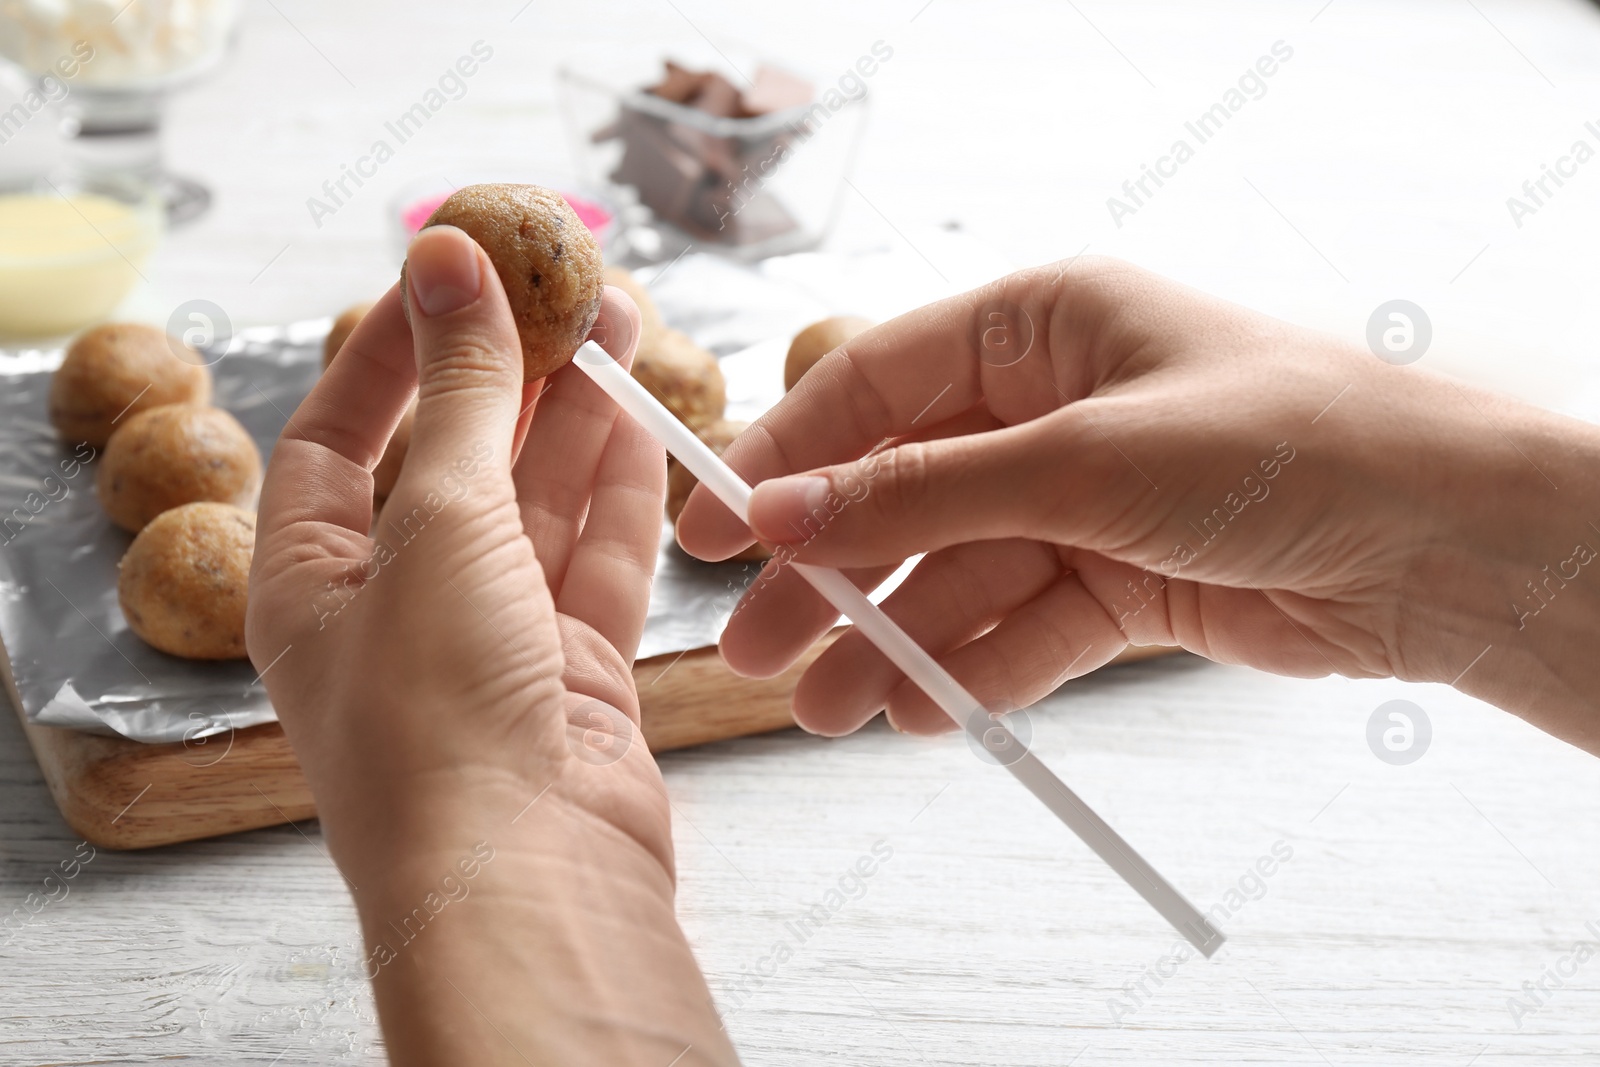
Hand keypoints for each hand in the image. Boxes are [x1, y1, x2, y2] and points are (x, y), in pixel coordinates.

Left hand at [248, 225, 735, 1065]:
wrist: (529, 875)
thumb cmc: (438, 714)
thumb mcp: (435, 523)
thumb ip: (458, 393)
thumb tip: (446, 262)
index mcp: (312, 583)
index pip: (337, 438)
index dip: (389, 351)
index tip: (449, 273)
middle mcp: (399, 610)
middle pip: (451, 463)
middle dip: (505, 376)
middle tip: (557, 287)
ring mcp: (494, 641)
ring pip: (539, 504)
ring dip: (576, 416)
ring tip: (618, 322)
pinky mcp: (577, 669)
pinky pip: (599, 556)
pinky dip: (623, 487)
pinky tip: (645, 414)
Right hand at [677, 258, 1599, 752]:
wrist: (1439, 542)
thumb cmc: (1280, 444)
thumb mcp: (1078, 457)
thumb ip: (922, 490)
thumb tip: (783, 512)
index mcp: (1037, 325)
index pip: (873, 385)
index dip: (785, 457)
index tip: (714, 529)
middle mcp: (1052, 406)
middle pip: (902, 491)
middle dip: (829, 573)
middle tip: (756, 649)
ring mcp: (1084, 498)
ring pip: (955, 572)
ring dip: (892, 641)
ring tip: (828, 711)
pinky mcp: (1121, 581)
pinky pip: (1020, 627)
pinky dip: (972, 669)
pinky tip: (922, 713)